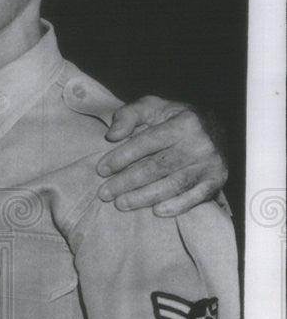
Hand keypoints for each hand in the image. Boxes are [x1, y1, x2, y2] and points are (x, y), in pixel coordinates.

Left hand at [96, 96, 227, 215]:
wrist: (215, 127)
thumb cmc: (175, 118)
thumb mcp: (152, 107)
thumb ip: (129, 115)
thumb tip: (112, 136)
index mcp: (183, 122)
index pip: (146, 142)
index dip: (122, 157)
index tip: (101, 170)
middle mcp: (199, 143)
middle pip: (157, 167)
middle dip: (127, 181)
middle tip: (105, 193)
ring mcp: (209, 163)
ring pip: (173, 184)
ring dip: (145, 197)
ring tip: (121, 204)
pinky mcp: (217, 179)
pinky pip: (197, 196)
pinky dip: (178, 206)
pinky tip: (157, 211)